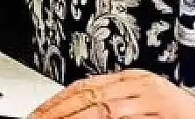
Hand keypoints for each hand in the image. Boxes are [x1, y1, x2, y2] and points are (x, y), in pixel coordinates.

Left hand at [28, 69, 194, 118]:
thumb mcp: (140, 109)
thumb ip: (115, 109)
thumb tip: (78, 114)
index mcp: (130, 78)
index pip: (83, 86)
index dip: (56, 101)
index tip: (36, 114)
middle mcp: (137, 81)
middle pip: (86, 93)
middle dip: (56, 109)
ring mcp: (148, 93)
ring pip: (99, 105)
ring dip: (70, 117)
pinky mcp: (158, 106)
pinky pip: (119, 114)